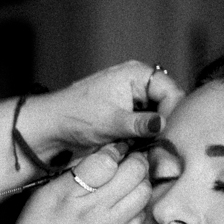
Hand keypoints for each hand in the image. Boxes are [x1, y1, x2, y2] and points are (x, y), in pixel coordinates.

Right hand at [0, 142, 150, 223]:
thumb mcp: (42, 196)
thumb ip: (72, 174)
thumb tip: (102, 155)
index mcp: (69, 194)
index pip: (107, 159)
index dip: (115, 149)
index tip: (113, 150)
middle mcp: (93, 212)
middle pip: (135, 173)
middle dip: (137, 160)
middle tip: (131, 160)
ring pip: (143, 194)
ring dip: (141, 183)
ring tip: (130, 182)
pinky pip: (140, 220)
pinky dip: (137, 209)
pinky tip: (125, 208)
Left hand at [21, 61, 182, 159]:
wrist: (52, 126)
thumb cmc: (75, 117)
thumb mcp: (110, 121)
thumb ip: (139, 124)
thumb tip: (162, 125)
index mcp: (137, 74)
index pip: (171, 90)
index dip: (172, 113)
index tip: (166, 135)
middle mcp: (139, 83)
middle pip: (168, 104)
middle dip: (165, 125)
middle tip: (162, 146)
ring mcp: (135, 99)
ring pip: (159, 117)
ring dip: (155, 134)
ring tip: (150, 148)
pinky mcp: (129, 115)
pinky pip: (147, 126)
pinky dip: (146, 138)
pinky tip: (141, 148)